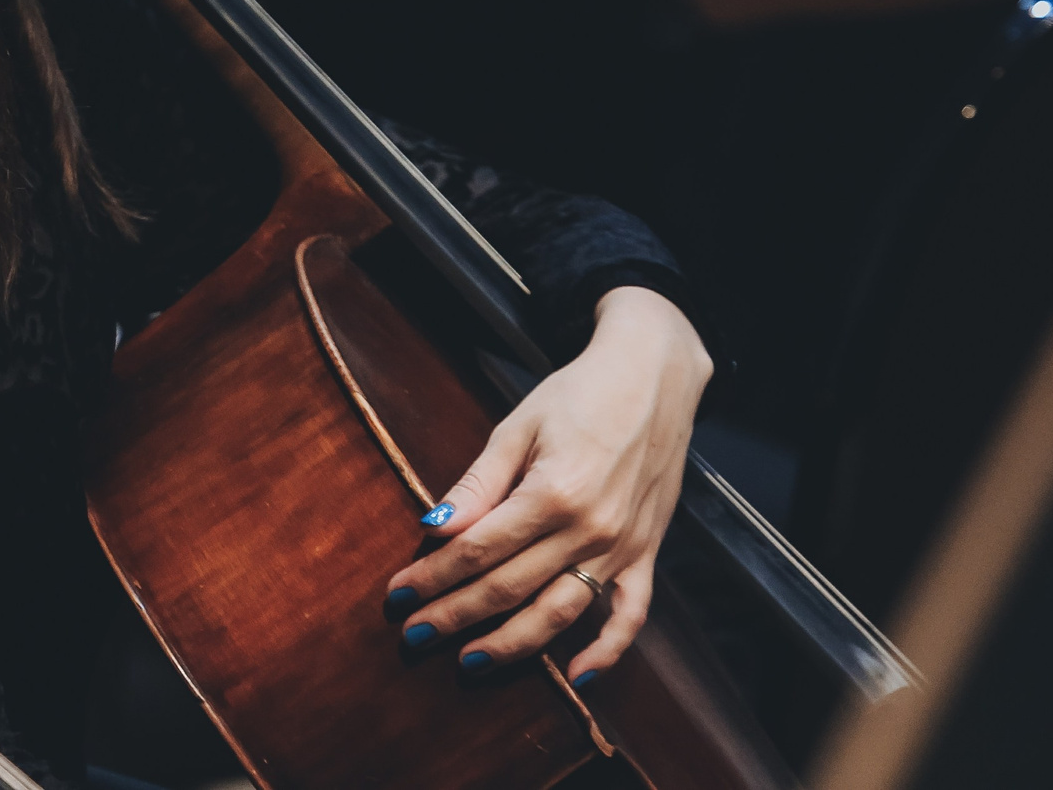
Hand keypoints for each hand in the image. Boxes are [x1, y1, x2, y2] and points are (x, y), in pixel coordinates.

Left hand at [383, 287, 710, 684]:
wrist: (654, 374)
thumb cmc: (579, 393)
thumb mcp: (518, 426)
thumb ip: (478, 483)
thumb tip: (434, 526)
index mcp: (552, 492)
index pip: (478, 551)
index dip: (434, 577)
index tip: (398, 595)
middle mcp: (590, 528)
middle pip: (510, 587)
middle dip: (456, 615)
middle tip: (414, 635)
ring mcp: (623, 546)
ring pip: (560, 613)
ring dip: (513, 645)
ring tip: (470, 662)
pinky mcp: (647, 551)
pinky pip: (630, 614)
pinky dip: (607, 650)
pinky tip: (576, 676)